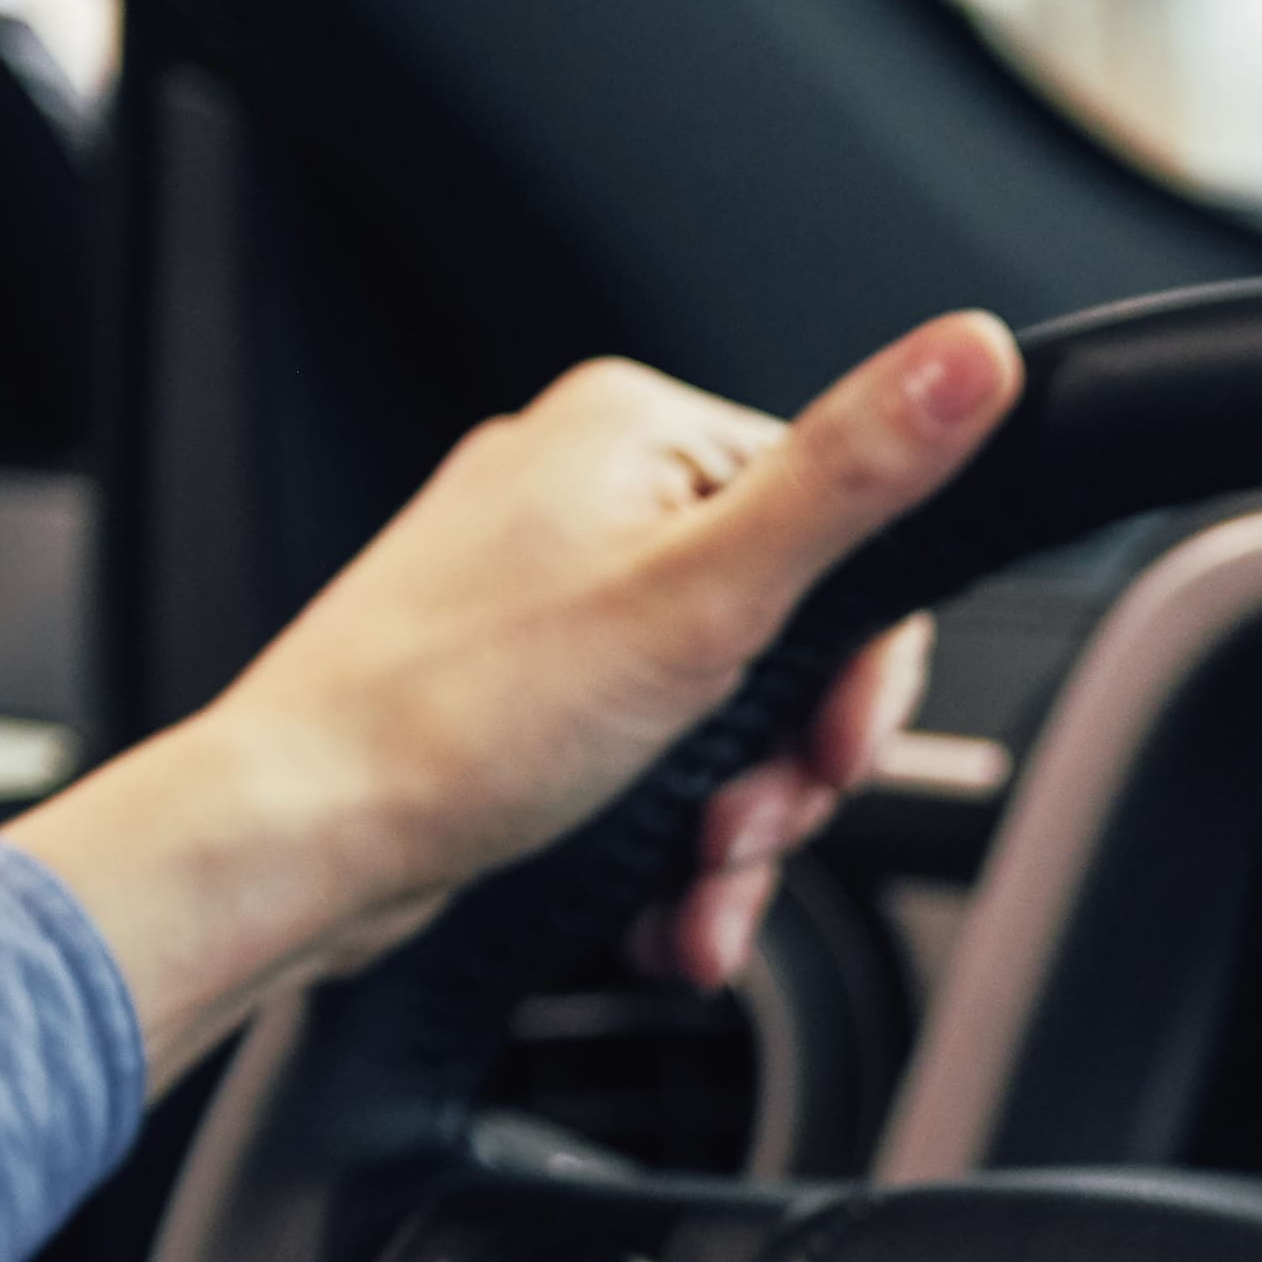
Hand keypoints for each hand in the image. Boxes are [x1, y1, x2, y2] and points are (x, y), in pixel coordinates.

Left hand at [7, 311, 1024, 1078]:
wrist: (292, 847)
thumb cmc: (455, 726)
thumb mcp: (703, 600)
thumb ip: (852, 482)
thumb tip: (970, 357)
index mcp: (635, 432)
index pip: (843, 528)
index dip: (858, 674)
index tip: (830, 758)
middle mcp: (585, 493)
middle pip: (786, 638)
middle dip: (783, 773)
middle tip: (742, 832)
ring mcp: (544, 595)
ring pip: (719, 720)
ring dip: (729, 831)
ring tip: (690, 891)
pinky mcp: (516, 690)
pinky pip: (644, 763)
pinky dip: (663, 846)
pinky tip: (649, 904)